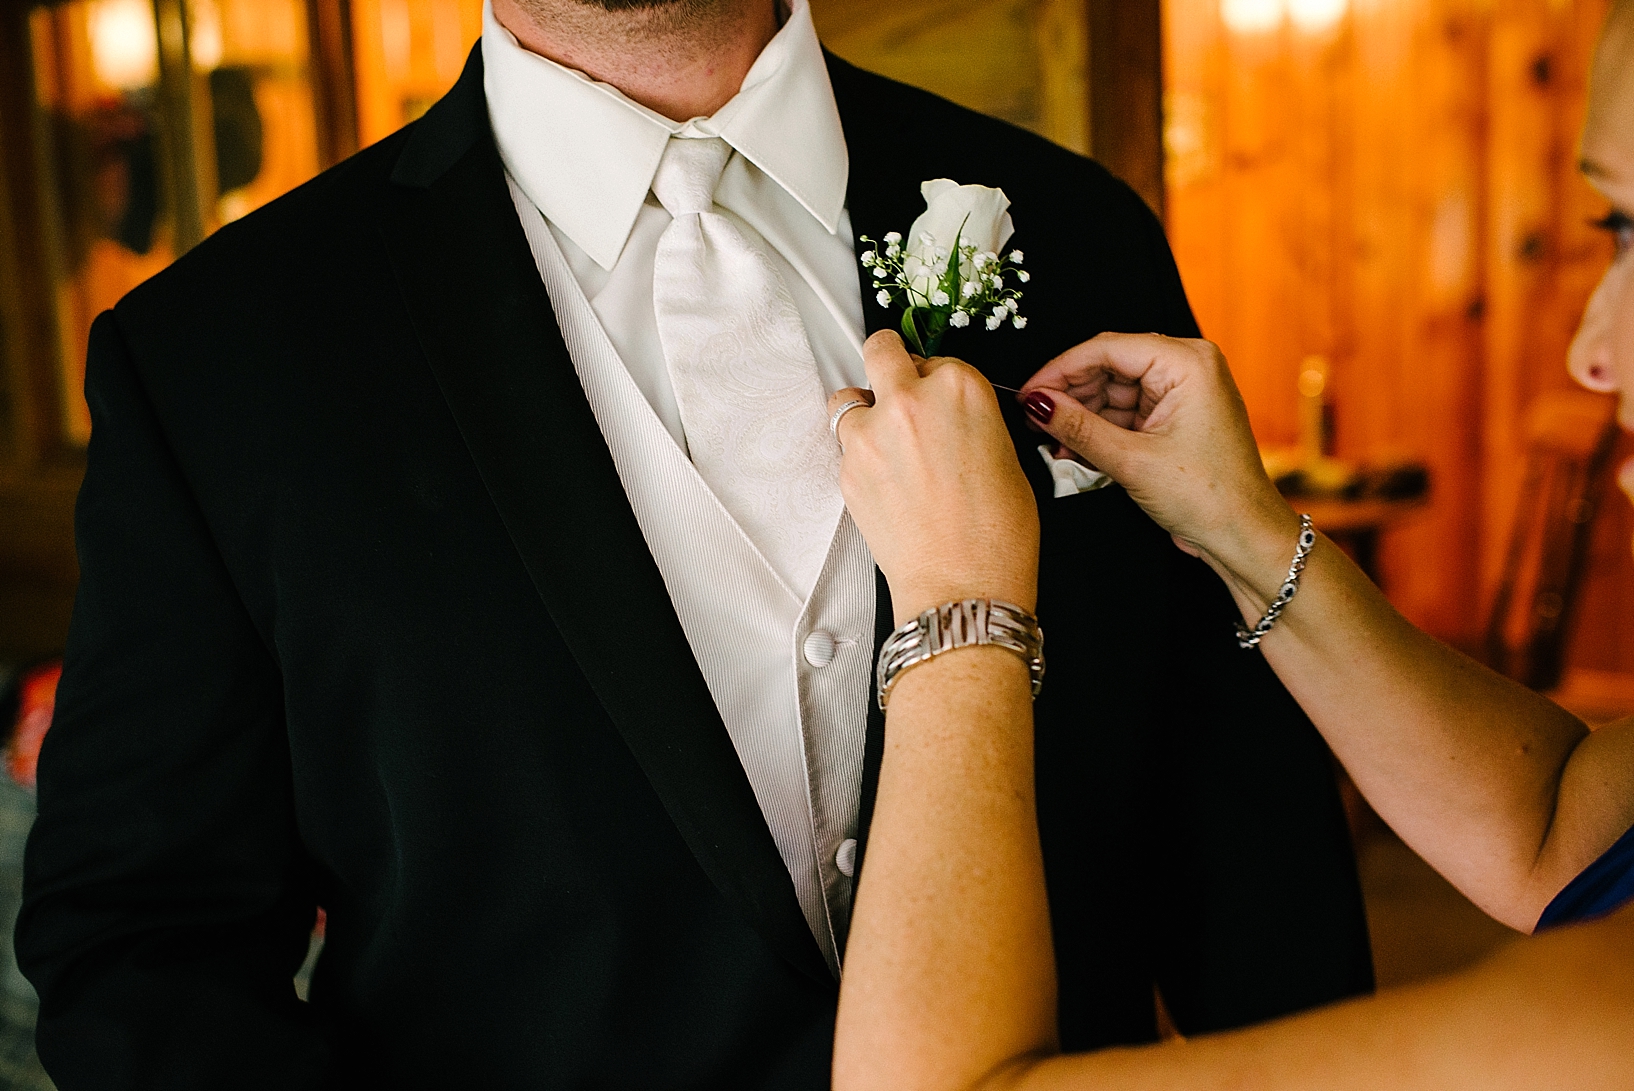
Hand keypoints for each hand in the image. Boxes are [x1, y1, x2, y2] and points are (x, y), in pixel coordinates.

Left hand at [829, 331, 1038, 621]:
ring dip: (864, 414)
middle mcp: (910, 402)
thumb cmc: (996, 537)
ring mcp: (871, 435)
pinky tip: (886, 484)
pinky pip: (845, 448)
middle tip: (893, 378)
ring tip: (885, 444)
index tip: (936, 397)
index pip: (935, 359)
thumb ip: (973, 422)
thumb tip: (953, 419)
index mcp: (960, 389)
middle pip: (881, 349)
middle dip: (887, 360)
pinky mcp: (846, 470)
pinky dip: (860, 458)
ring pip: (847, 399)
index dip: (934, 380)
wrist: (962, 588)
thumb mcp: (1009, 459)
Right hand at [1017, 333, 1298, 605]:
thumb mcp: (1132, 461)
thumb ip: (1078, 427)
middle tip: (1034, 419)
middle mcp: (1187, 367)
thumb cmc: (1209, 497)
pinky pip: (1126, 411)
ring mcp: (1182, 391)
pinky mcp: (1175, 416)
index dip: (1061, 369)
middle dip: (1070, 395)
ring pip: (1113, 391)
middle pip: (1109, 366)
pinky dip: (1100, 429)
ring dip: (1082, 417)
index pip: (1108, 349)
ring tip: (1052, 442)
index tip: (1028, 392)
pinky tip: (1074, 449)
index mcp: (1188, 362)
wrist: (1243, 536)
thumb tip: (1037, 403)